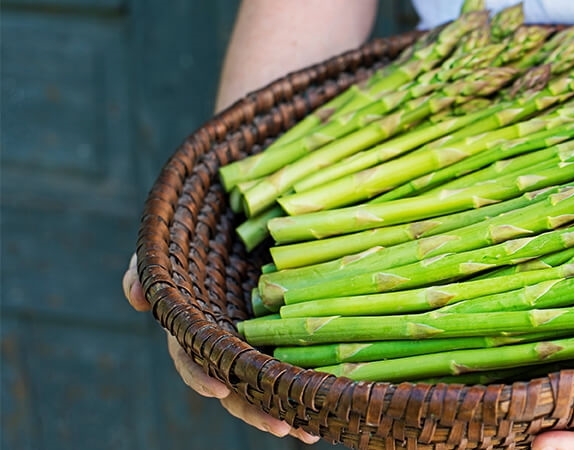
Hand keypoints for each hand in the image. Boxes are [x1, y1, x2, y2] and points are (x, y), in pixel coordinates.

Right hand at [123, 254, 320, 443]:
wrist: (235, 218)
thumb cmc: (196, 235)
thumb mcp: (166, 247)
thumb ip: (144, 267)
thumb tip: (135, 299)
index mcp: (195, 328)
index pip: (191, 359)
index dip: (200, 376)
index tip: (218, 390)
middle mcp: (225, 343)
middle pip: (236, 386)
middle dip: (256, 410)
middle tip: (283, 427)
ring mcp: (255, 342)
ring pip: (267, 385)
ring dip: (286, 410)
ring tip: (310, 432)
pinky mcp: (284, 333)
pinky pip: (295, 365)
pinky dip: (308, 387)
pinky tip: (332, 405)